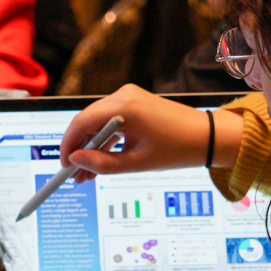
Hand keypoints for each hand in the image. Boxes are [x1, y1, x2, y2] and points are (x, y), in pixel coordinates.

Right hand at [59, 84, 242, 180]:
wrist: (206, 137)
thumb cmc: (177, 148)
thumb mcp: (136, 163)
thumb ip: (102, 164)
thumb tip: (75, 160)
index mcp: (124, 107)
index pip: (81, 122)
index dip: (68, 145)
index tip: (64, 165)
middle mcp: (123, 96)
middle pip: (86, 121)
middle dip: (78, 149)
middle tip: (75, 174)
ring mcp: (129, 97)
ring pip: (97, 122)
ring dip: (91, 146)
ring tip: (88, 174)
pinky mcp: (134, 103)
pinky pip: (110, 120)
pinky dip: (104, 139)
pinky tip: (101, 160)